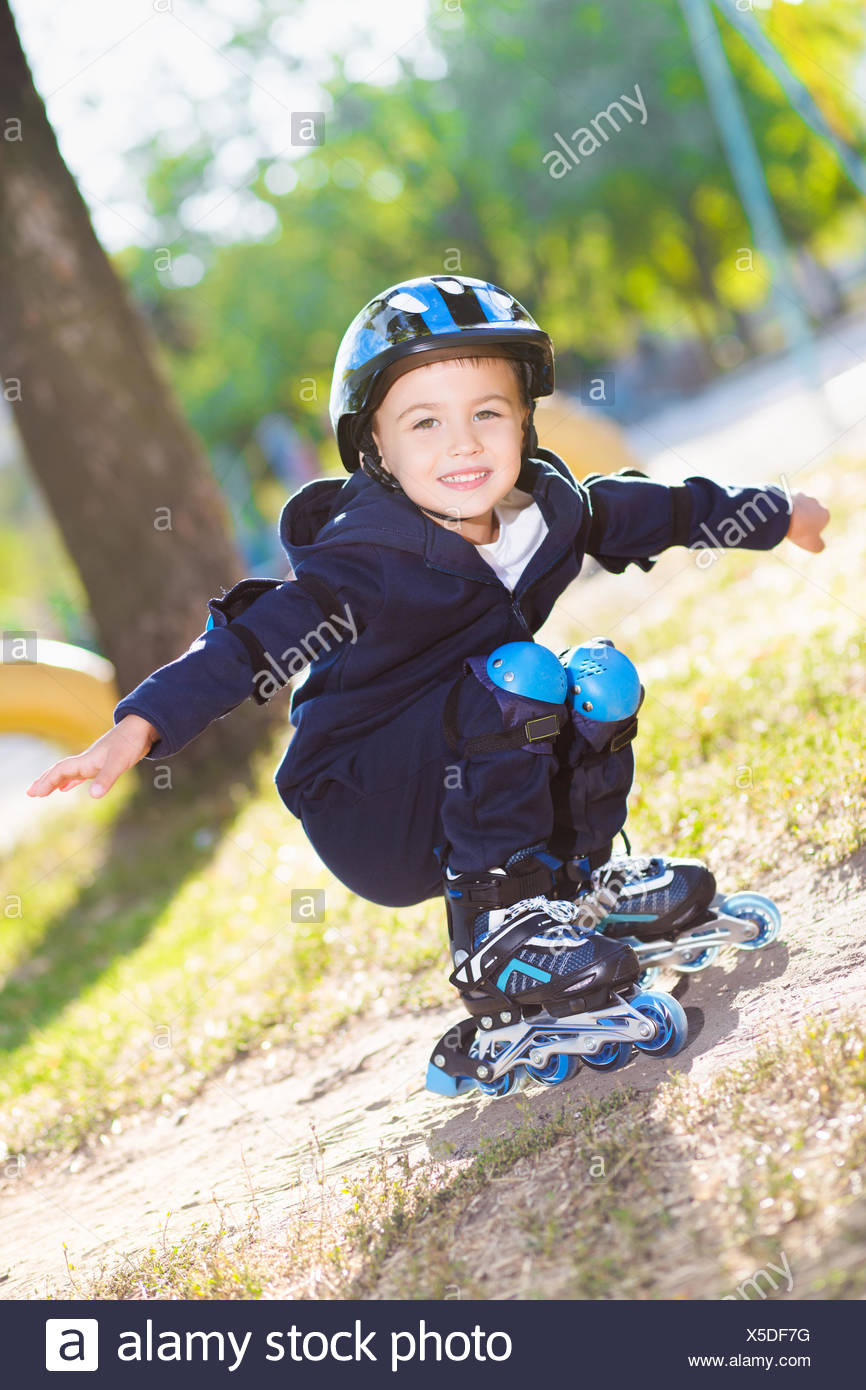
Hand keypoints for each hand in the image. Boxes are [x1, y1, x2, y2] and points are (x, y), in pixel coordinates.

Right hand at [26, 714, 158, 799]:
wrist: (143, 727)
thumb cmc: (130, 743)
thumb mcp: (119, 762)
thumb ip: (106, 778)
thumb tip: (93, 796)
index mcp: (87, 761)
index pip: (60, 771)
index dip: (47, 782)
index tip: (34, 793)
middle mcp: (87, 760)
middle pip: (59, 771)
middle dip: (44, 781)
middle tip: (30, 793)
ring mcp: (94, 761)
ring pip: (68, 773)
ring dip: (54, 781)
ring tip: (42, 791)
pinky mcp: (103, 762)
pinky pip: (80, 774)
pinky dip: (70, 781)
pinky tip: (66, 788)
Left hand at [786, 491, 829, 551]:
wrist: (784, 514)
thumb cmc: (801, 530)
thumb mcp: (812, 545)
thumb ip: (819, 546)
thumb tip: (820, 546)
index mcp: (825, 513)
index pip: (820, 524)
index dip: (811, 531)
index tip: (802, 535)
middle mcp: (816, 502)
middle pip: (809, 514)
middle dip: (802, 521)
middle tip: (792, 529)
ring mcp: (803, 496)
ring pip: (798, 508)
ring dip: (793, 514)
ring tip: (785, 523)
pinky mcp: (790, 492)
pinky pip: (787, 502)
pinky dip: (784, 508)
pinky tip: (779, 516)